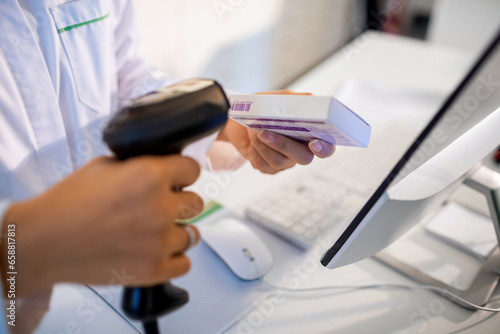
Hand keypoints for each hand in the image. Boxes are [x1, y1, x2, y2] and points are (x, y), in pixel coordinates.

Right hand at [1, 155, 202, 297]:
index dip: (183, 173)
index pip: (193, 170)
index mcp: (150, 176)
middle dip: (179, 203)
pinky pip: (185, 263)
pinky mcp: (154, 269)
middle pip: (196, 203)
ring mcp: (160, 241)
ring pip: (192, 234)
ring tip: (154, 232)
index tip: (178, 179)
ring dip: (176, 232)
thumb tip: (159, 167)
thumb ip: (138, 165)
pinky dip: (173, 258)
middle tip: (159, 207)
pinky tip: (155, 252)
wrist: (43, 242)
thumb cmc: (67, 204)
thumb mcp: (103, 166)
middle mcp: (161, 207)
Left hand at [217, 90, 334, 173]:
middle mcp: (302, 150)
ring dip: (262, 145)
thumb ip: (300, 100)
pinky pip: (264, 166)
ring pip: (279, 162)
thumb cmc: (265, 107)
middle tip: (264, 133)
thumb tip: (311, 101)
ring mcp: (286, 162)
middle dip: (283, 145)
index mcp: (311, 134)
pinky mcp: (270, 168)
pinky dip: (254, 151)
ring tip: (252, 130)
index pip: (327, 147)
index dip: (325, 148)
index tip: (314, 143)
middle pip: (304, 158)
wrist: (240, 118)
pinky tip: (250, 140)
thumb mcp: (282, 97)